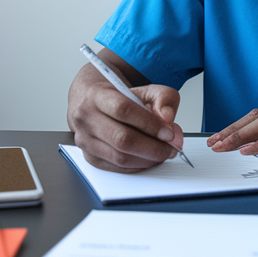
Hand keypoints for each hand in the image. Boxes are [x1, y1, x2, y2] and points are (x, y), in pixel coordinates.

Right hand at [67, 63, 184, 172]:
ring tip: (164, 152)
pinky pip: (118, 168)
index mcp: (97, 96)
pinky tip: (149, 158)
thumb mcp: (145, 89)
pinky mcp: (91, 158)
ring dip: (148, 159)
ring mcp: (86, 141)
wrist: (91, 103)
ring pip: (120, 157)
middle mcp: (86, 119)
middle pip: (122, 139)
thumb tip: (167, 117)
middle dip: (153, 147)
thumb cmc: (118, 97)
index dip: (149, 123)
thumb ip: (163, 97)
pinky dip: (139, 166)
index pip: (123, 110)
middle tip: (171, 146)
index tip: (169, 132)